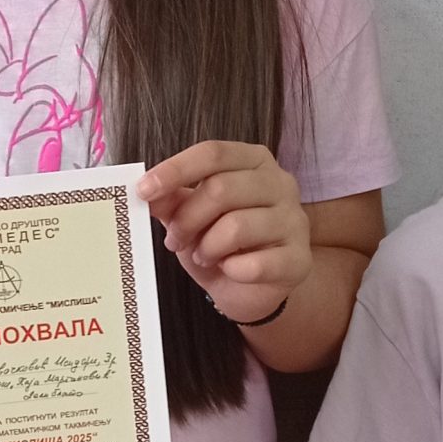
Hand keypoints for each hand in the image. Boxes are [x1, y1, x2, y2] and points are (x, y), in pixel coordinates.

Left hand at [137, 142, 312, 326]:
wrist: (250, 288)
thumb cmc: (220, 243)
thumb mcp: (190, 216)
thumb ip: (171, 200)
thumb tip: (147, 192)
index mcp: (254, 161)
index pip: (213, 153)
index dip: (175, 170)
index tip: (143, 190)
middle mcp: (281, 183)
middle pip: (221, 188)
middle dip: (187, 219)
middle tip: (174, 240)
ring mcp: (295, 220)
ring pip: (236, 226)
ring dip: (207, 247)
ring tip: (202, 257)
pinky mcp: (299, 259)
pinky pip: (255, 264)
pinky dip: (231, 270)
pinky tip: (229, 271)